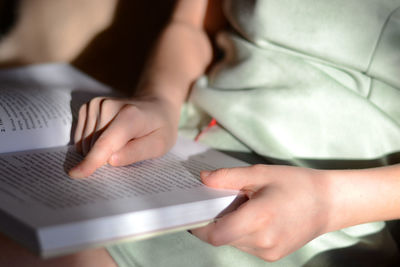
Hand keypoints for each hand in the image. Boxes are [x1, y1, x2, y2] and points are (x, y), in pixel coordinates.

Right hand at [69, 95, 179, 177]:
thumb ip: (136, 153)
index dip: (92, 160)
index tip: (76, 174)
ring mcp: (96, 105)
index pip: (106, 143)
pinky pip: (80, 138)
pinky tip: (110, 137)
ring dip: (99, 152)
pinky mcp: (87, 107)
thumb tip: (111, 161)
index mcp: (130, 115)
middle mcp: (108, 106)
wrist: (156, 106)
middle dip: (105, 158)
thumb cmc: (160, 129)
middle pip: (94, 147)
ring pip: (84, 144)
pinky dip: (92, 145)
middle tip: (128, 149)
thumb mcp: (159, 145)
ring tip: (122, 141)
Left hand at [191, 165, 330, 261]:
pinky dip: (241, 232)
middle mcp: (263, 241)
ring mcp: (269, 252)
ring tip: (241, 207)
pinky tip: (253, 216)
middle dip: (214, 222)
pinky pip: (246, 245)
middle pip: (222, 238)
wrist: (329, 202)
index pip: (215, 234)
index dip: (199, 226)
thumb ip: (227, 177)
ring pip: (233, 242)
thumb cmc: (296, 184)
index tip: (193, 212)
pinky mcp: (273, 256)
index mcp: (259, 219)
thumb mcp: (260, 173)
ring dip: (229, 227)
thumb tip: (202, 179)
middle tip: (219, 201)